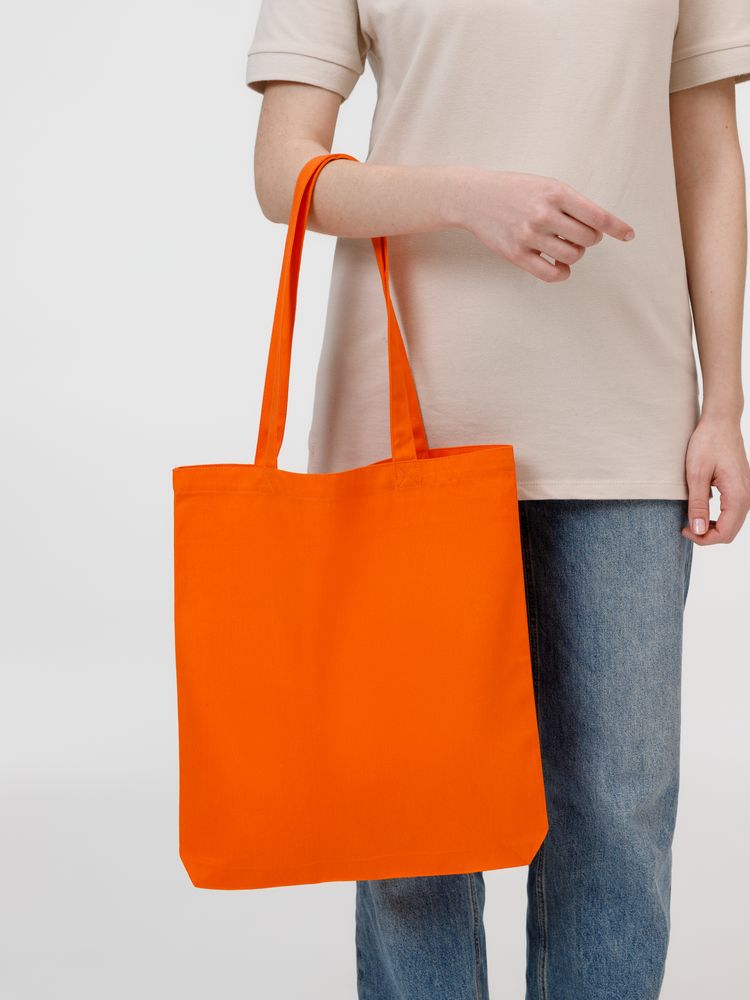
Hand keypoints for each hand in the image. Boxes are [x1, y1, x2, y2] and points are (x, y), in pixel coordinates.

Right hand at [454, 169, 634, 282]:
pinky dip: (562, 273)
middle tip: (579, 234)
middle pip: (588, 239)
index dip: (617, 227)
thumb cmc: (515, 191)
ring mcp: (529, 236)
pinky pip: (551, 274)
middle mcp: (543, 214)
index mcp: (555, 192)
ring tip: (565, 246)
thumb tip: (599, 229)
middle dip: (590, 239)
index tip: (628, 235)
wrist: (475, 197)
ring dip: (575, 254)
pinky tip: (559, 266)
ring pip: (572, 256)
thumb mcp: (546, 185)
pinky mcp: (517, 254)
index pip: (597, 215)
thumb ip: (571, 204)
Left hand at [682, 415, 749, 544]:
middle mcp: (747, 496)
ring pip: (732, 523)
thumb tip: (698, 530)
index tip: (684, 530)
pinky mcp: (741, 487)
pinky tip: (702, 510)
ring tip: (692, 519)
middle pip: (730, 532)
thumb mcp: (696, 474)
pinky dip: (718, 518)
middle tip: (686, 527)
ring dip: (713, 527)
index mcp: (738, 495)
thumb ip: (698, 504)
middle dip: (708, 536)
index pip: (725, 533)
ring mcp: (746, 492)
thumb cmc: (708, 442)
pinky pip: (733, 512)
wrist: (721, 421)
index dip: (703, 538)